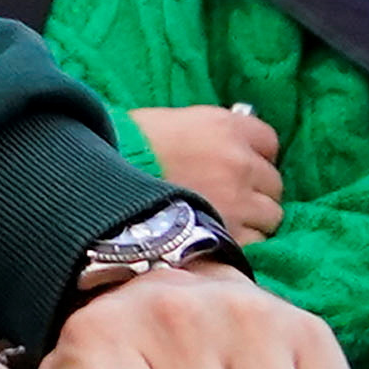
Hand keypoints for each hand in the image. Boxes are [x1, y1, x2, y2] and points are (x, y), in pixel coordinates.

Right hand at [130, 103, 287, 241]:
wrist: (96, 184)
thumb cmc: (127, 151)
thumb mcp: (173, 124)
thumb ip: (209, 135)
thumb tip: (229, 147)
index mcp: (227, 127)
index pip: (269, 142)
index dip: (252, 157)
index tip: (236, 168)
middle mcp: (240, 160)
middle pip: (273, 183)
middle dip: (254, 192)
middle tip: (227, 199)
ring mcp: (238, 200)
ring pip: (270, 216)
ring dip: (251, 220)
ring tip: (221, 223)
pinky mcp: (229, 234)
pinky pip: (256, 244)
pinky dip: (239, 244)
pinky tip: (215, 239)